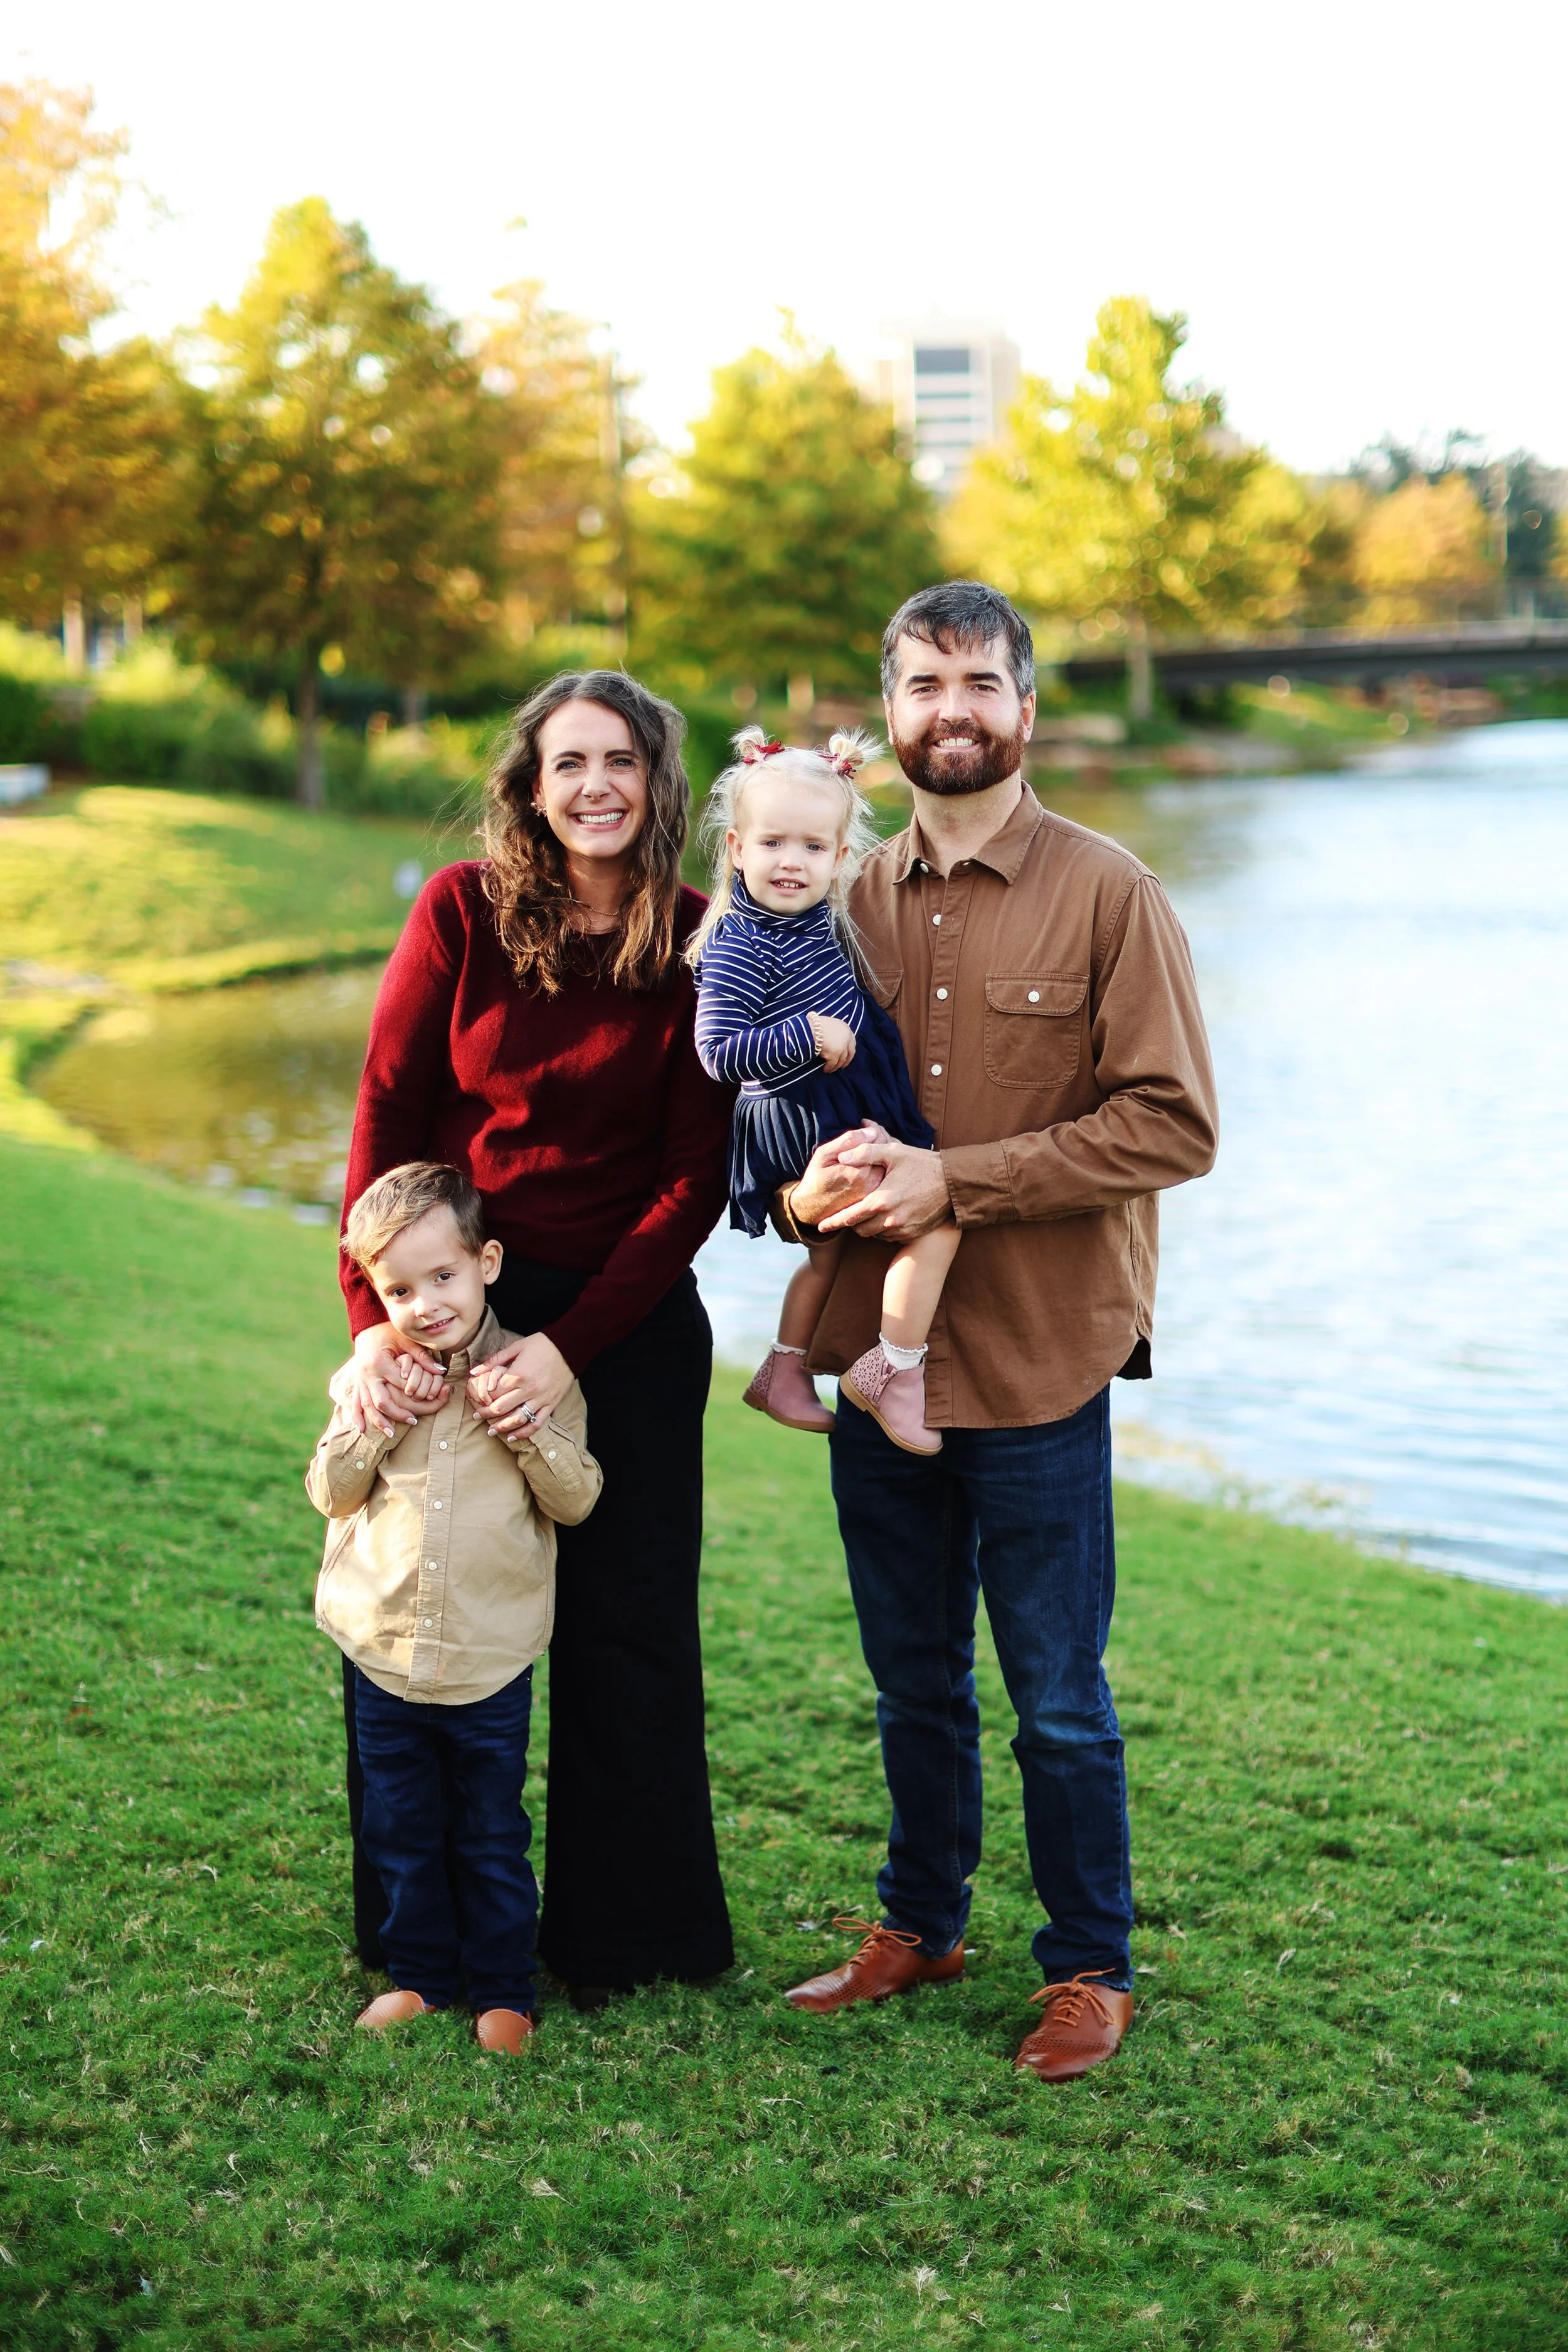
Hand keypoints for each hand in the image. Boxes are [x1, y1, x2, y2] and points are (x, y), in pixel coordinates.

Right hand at [336, 1323, 448, 1438]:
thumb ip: (422, 1357)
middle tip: (413, 1421)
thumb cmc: (389, 1332)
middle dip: (397, 1414)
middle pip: (382, 1401)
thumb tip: (442, 1371)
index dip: (415, 1391)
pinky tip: (362, 1430)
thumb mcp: (406, 1340)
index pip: (400, 1384)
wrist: (366, 1326)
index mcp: (380, 1362)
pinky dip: (357, 1417)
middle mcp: (367, 1374)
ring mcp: (359, 1379)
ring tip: (391, 1434)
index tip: (429, 1398)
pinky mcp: (356, 1382)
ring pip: (367, 1406)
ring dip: (378, 1421)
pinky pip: (355, 1403)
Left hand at [468, 1330, 573, 1446]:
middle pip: (502, 1408)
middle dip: (486, 1414)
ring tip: (491, 1432)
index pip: (493, 1393)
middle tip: (477, 1416)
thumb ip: (494, 1360)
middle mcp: (529, 1389)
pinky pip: (537, 1423)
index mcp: (518, 1374)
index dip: (481, 1398)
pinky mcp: (551, 1404)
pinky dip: (524, 1432)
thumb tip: (473, 1371)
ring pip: (518, 1419)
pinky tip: (513, 1437)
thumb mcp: (516, 1347)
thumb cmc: (542, 1345)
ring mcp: (541, 1399)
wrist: (570, 1347)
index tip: (475, 1401)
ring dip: (502, 1428)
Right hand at [787, 1123, 888, 1228]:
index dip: (873, 1127)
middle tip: (869, 1130)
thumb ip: (848, 1141)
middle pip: (889, 1151)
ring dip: (884, 1149)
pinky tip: (874, 1157)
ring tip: (871, 1142)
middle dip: (881, 1136)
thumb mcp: (824, 1154)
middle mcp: (873, 1183)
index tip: (864, 1123)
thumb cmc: (815, 1179)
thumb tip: (872, 1131)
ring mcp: (877, 1191)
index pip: (880, 1141)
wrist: (811, 1209)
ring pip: (890, 1163)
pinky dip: (883, 1162)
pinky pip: (887, 1174)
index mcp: (861, 1171)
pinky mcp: (876, 1196)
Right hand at [808, 1012, 857, 1072]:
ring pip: (841, 1060)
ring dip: (836, 1066)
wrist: (807, 1028)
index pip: (852, 1042)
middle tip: (842, 1066)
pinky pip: (832, 1064)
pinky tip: (825, 1070)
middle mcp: (846, 1038)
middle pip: (850, 1053)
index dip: (849, 1050)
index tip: (847, 1055)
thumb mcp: (829, 1024)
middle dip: (846, 1061)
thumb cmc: (814, 1025)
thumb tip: (833, 1040)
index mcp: (845, 1028)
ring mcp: (841, 1047)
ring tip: (831, 1069)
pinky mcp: (834, 1054)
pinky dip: (829, 1068)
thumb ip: (835, 1031)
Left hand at [817, 1137, 953, 1243]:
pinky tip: (889, 1214)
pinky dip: (884, 1228)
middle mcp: (890, 1219)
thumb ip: (865, 1152)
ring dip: (868, 1226)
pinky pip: (890, 1236)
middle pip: (859, 1229)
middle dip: (852, 1222)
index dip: (833, 1222)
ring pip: (874, 1234)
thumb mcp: (893, 1152)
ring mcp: (902, 1229)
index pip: (849, 1217)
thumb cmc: (922, 1164)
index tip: (820, 1226)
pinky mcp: (912, 1233)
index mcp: (881, 1200)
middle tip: (851, 1211)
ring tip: (871, 1210)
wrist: (954, 1183)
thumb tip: (842, 1156)